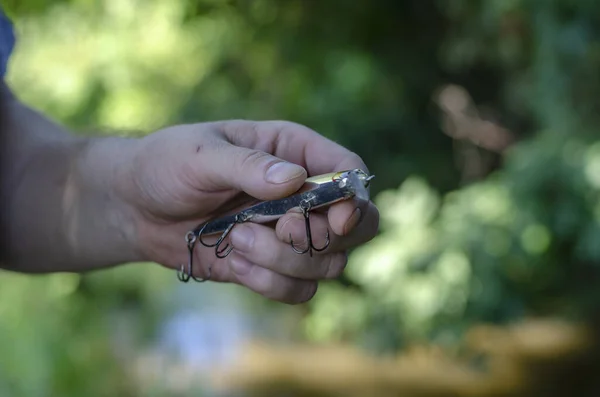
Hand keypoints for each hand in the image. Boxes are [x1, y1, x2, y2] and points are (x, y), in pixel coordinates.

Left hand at [116, 120, 378, 303]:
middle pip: (357, 225)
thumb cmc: (166, 165)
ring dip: (283, 261)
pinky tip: (234, 262)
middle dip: (322, 237)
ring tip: (236, 240)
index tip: (336, 220)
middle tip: (282, 229)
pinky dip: (269, 283)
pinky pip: (299, 289)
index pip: (349, 172)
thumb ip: (248, 165)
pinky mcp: (272, 266)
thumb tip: (294, 179)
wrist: (135, 207)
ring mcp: (290, 234)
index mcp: (293, 152)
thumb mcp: (201, 156)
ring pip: (327, 264)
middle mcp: (301, 194)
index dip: (354, 199)